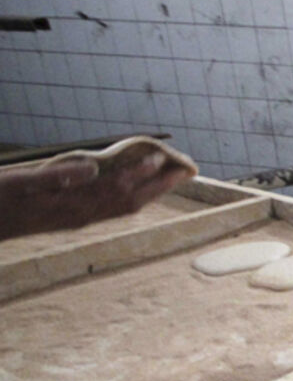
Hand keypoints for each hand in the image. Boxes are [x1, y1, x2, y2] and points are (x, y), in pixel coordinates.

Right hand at [0, 151, 192, 239]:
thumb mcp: (19, 183)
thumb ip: (56, 176)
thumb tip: (92, 168)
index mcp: (72, 205)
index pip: (116, 187)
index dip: (140, 173)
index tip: (160, 158)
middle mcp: (82, 216)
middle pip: (130, 201)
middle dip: (159, 185)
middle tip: (186, 169)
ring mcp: (79, 221)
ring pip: (124, 208)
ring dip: (150, 193)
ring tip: (171, 178)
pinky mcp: (74, 221)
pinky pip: (112, 212)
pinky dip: (131, 199)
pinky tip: (137, 193)